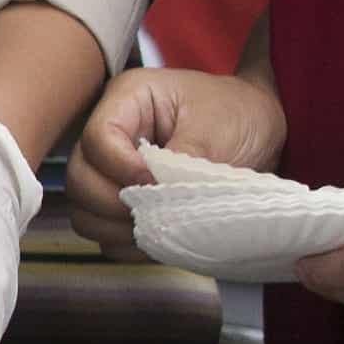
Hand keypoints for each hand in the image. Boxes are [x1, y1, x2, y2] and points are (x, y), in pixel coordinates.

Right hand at [65, 64, 288, 250]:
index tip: (155, 183)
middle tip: (153, 212)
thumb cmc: (241, 114)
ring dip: (114, 227)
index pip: (97, 139)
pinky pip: (103, 233)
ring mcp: (112, 171)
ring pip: (82, 210)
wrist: (264, 131)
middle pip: (79, 177)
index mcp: (128, 100)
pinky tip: (157, 237)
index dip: (120, 168)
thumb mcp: (218, 128)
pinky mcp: (123, 202)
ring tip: (155, 226)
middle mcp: (111, 135)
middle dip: (112, 202)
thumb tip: (153, 198)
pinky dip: (124, 243)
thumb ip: (181, 161)